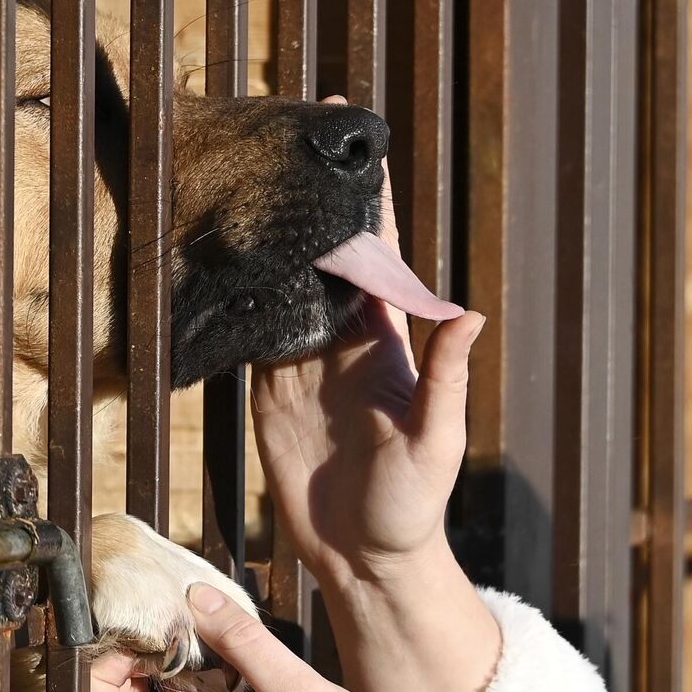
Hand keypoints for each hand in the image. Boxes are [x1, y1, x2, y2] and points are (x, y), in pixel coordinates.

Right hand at [251, 158, 486, 586]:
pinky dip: (236, 294)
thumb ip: (446, 379)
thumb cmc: (414, 504)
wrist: (364, 559)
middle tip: (286, 132)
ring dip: (269, 237)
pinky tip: (220, 255)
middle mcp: (342, 340)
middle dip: (310, 199)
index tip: (356, 140)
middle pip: (324, 255)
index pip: (378, 255)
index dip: (368, 200)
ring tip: (246, 177)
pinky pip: (248, 331)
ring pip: (282, 284)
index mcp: (386, 340)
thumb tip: (471, 314)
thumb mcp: (436, 441)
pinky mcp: (266, 391)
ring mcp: (301, 363)